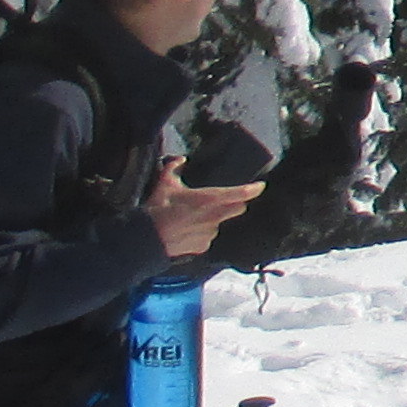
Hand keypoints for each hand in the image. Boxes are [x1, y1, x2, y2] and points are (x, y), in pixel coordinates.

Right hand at [147, 159, 261, 262]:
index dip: (253, 189)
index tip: (260, 186)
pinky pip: (208, 237)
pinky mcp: (203, 246)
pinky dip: (202, 233)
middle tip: (220, 200)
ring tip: (193, 218)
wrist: (147, 239)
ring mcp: (210, 233)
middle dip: (234, 204)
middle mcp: (215, 217)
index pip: (240, 194)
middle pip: (237, 208)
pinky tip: (187, 231)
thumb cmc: (158, 209)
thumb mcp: (164, 184)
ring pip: (220, 223)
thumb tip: (180, 159)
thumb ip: (174, 168)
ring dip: (214, 219)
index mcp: (210, 199)